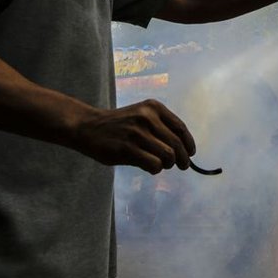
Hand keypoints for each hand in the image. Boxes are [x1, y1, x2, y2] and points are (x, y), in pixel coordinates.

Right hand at [72, 99, 195, 173]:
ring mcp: (137, 133)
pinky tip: (150, 167)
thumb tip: (184, 149)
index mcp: (153, 107)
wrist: (88, 127)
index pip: (180, 128)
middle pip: (176, 144)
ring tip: (161, 165)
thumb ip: (161, 127)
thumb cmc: (119, 124)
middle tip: (181, 166)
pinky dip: (156, 169)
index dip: (188, 144)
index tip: (190, 154)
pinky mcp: (127, 149)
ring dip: (167, 164)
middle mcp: (147, 117)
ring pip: (167, 156)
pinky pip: (154, 164)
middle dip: (182, 159)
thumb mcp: (141, 115)